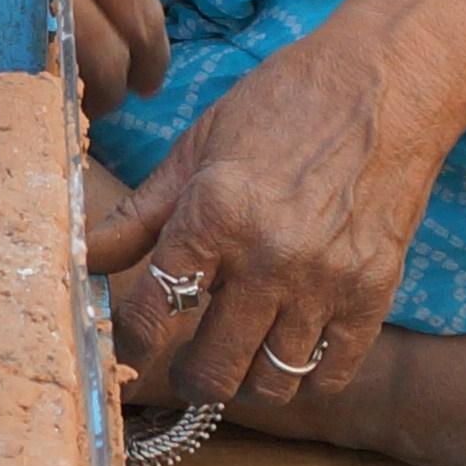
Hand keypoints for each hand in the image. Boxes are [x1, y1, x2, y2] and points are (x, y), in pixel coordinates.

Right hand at [0, 0, 162, 115]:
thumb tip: (117, 17)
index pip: (140, 16)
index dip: (153, 59)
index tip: (151, 78)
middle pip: (104, 62)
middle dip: (115, 90)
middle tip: (110, 95)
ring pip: (50, 85)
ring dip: (63, 99)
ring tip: (60, 92)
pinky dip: (7, 88)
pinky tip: (8, 77)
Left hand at [85, 11, 447, 410]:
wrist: (384, 83)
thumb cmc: (281, 106)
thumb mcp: (197, 149)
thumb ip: (138, 215)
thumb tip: (81, 258)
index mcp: (214, 214)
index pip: (153, 314)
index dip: (132, 344)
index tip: (131, 348)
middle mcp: (268, 256)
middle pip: (214, 369)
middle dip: (192, 376)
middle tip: (189, 362)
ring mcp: (325, 280)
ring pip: (273, 382)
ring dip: (248, 380)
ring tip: (241, 354)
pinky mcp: (374, 292)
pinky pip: (330, 373)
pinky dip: (305, 375)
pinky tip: (290, 348)